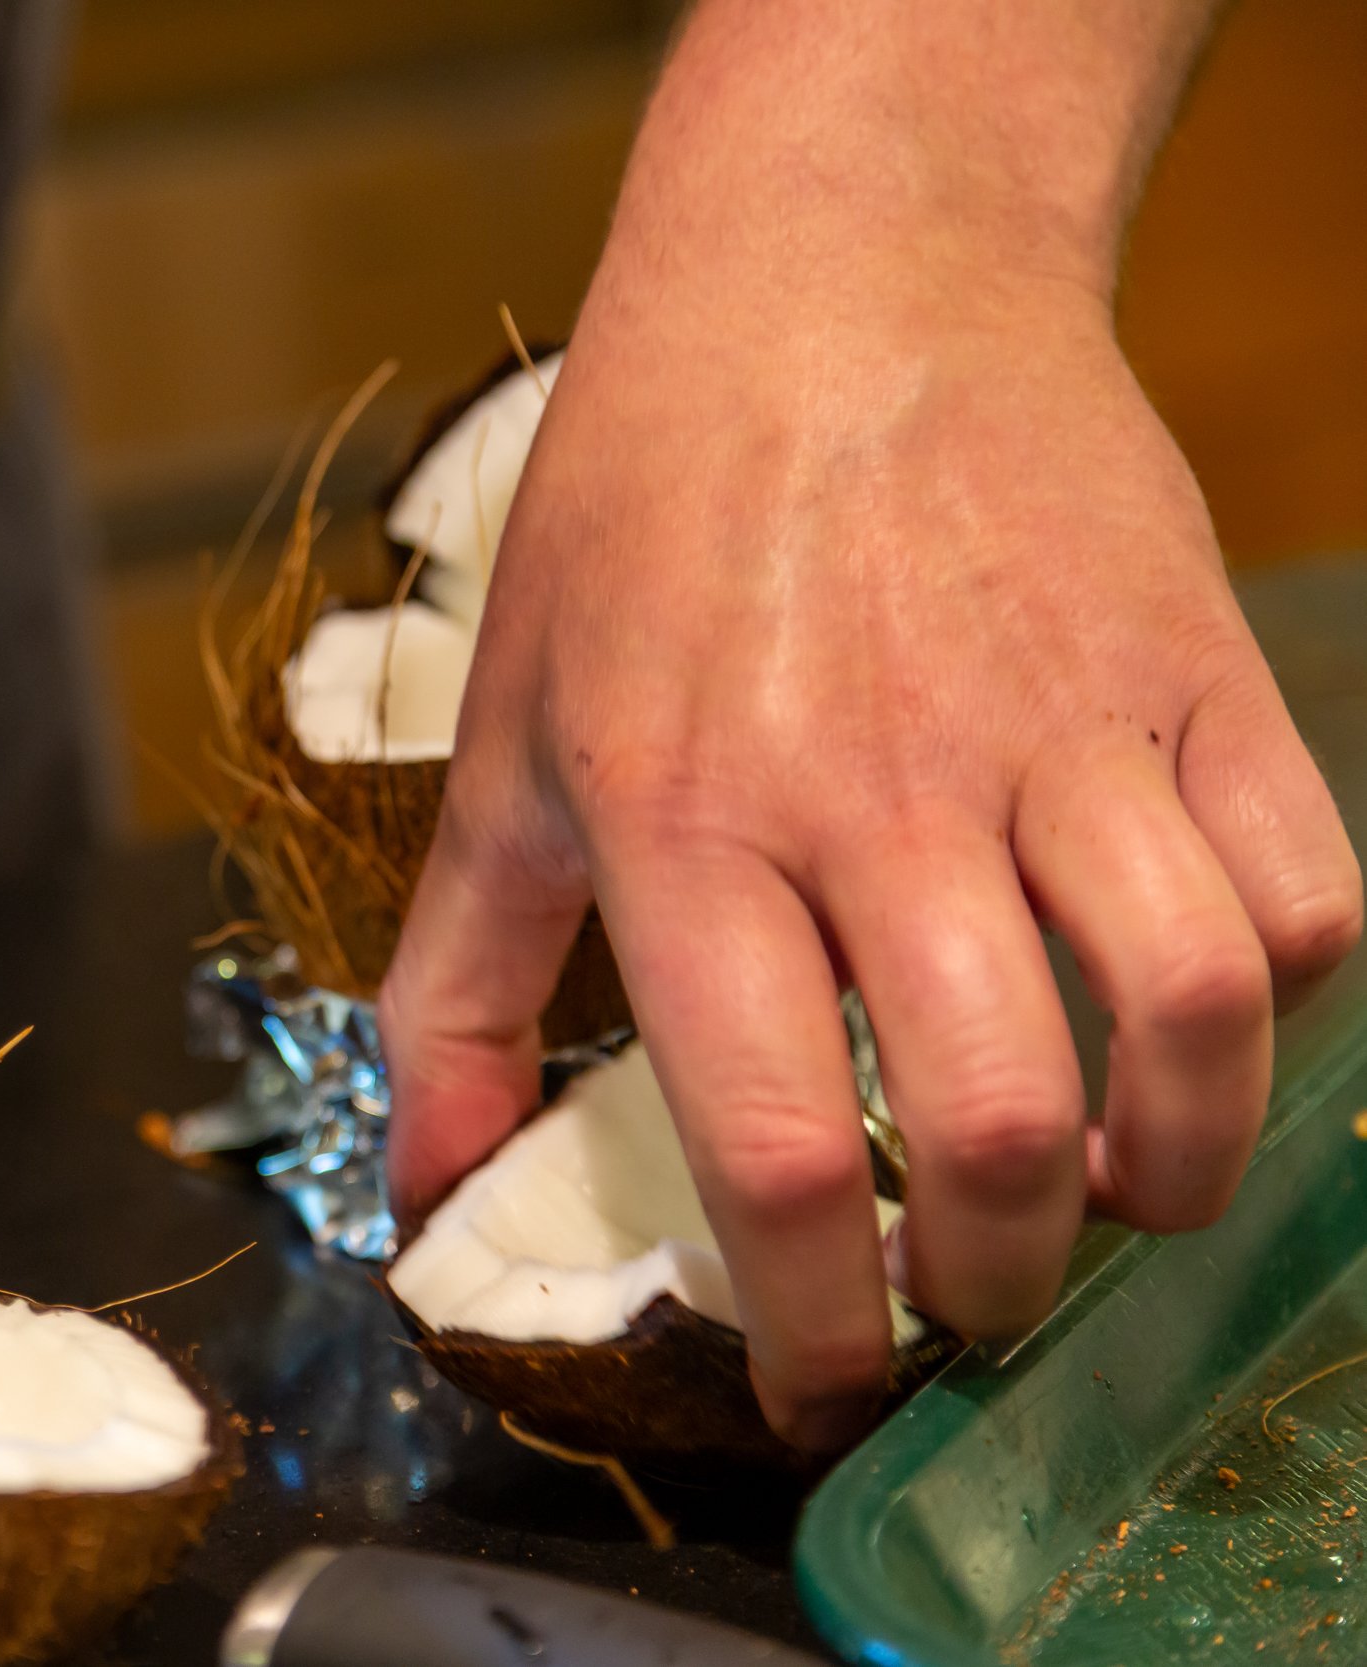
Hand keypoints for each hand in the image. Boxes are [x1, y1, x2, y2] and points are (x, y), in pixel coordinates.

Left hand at [382, 0, 1359, 1451]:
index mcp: (687, 819)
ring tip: (1112, 1201)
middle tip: (970, 1306)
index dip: (817, 1325)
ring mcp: (1059, 716)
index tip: (828, 1392)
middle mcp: (879, 782)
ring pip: (1192, 1013)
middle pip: (1004, 1121)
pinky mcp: (1191, 659)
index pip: (779, 1144)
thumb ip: (455, 984)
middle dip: (1001, 1286)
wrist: (830, 275)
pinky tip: (1196, 1031)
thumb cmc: (640, 517)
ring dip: (1173, 1171)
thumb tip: (422, 1190)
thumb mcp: (501, 741)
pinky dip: (1280, 1007)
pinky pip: (1304, 884)